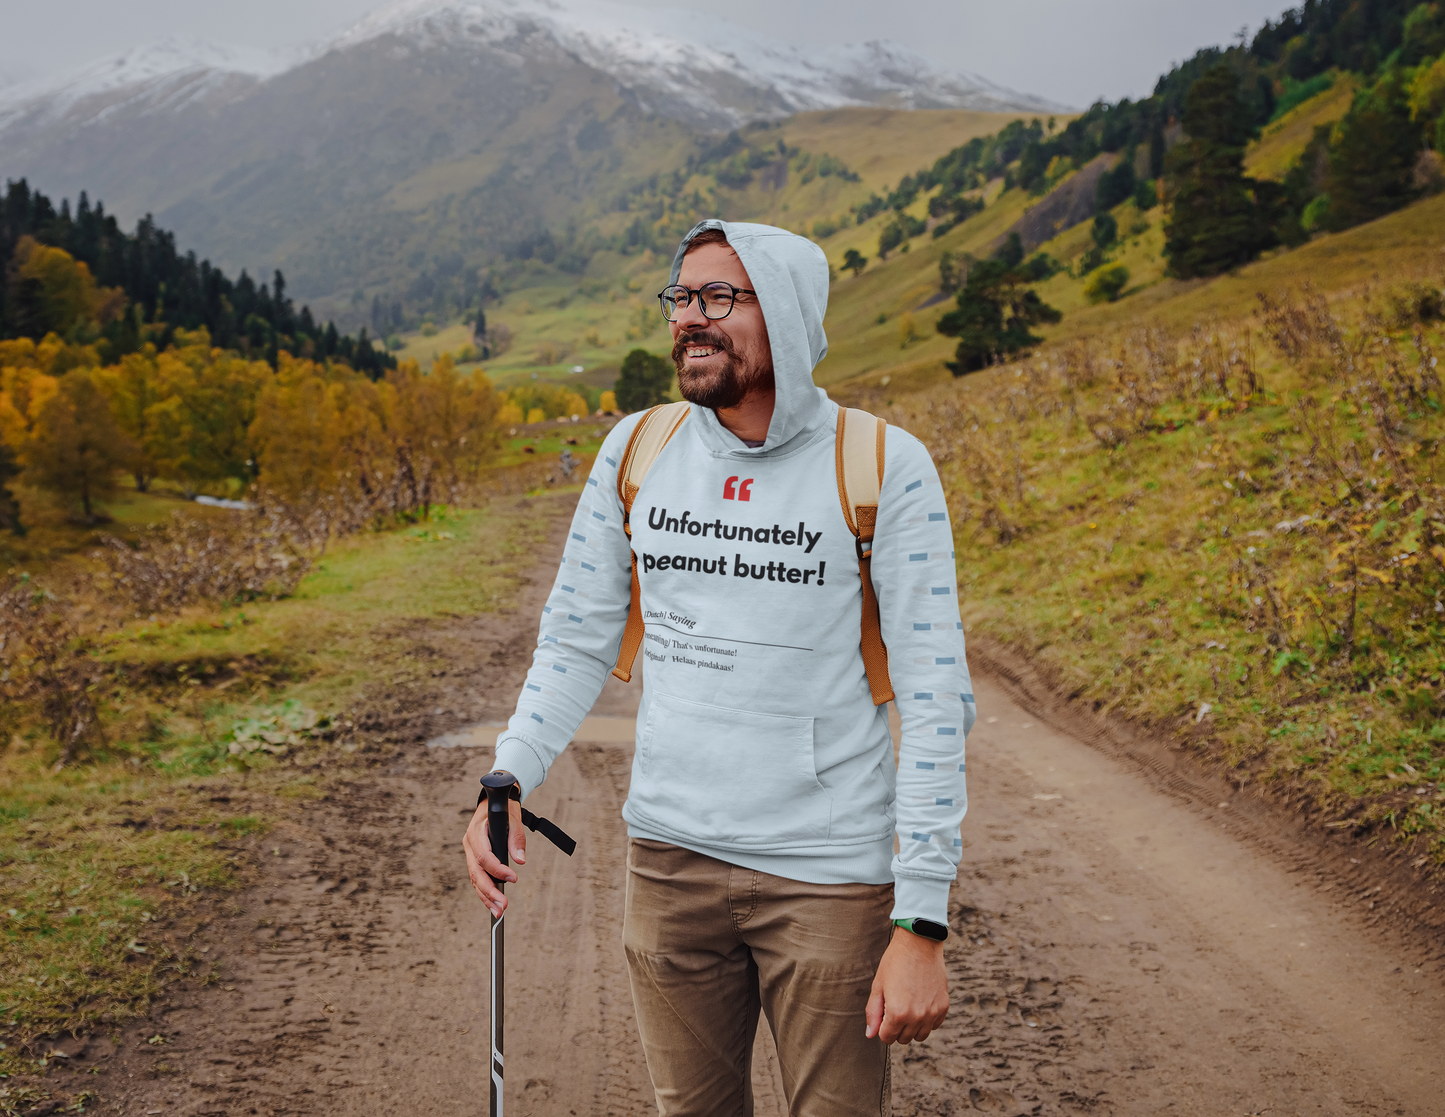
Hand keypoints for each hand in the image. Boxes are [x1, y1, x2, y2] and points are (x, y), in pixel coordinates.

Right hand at [462, 775, 525, 917]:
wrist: (494, 801)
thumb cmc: (504, 808)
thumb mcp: (513, 817)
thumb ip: (516, 838)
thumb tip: (520, 860)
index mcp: (476, 832)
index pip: (484, 856)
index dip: (498, 869)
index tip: (514, 878)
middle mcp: (469, 844)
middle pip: (476, 873)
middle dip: (490, 892)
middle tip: (503, 908)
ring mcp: (470, 852)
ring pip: (475, 879)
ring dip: (486, 897)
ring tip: (499, 912)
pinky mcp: (474, 859)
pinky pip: (477, 878)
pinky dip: (485, 892)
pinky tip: (493, 904)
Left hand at [865, 927, 948, 1043]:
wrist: (920, 943)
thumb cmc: (895, 962)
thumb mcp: (878, 986)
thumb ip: (873, 1013)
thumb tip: (871, 1034)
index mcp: (897, 1013)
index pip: (887, 1038)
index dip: (882, 1027)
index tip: (884, 1013)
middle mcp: (917, 1017)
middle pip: (903, 1039)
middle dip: (896, 1027)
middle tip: (895, 1005)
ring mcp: (932, 1013)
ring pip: (920, 1036)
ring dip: (912, 1027)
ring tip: (908, 1006)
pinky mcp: (943, 1007)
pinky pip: (934, 1025)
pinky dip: (927, 1019)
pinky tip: (920, 1002)